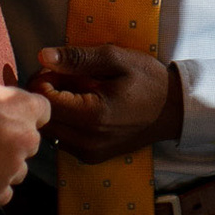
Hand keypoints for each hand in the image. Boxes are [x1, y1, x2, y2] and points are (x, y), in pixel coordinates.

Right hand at [0, 79, 48, 205]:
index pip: (42, 110)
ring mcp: (13, 167)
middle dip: (14, 141)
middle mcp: (26, 138)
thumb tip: (3, 106)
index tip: (15, 116)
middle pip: (30, 142)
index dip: (26, 113)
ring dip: (4, 165)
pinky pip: (4, 192)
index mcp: (24, 107)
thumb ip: (2, 99)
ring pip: (18, 169)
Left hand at [30, 44, 182, 164]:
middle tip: (61, 77)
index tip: (55, 68)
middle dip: (44, 95)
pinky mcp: (92, 157)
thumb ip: (78, 58)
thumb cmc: (147, 79)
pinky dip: (63, 122)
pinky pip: (62, 140)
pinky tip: (79, 107)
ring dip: (52, 110)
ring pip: (49, 132)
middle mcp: (86, 141)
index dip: (42, 80)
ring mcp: (89, 153)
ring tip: (72, 92)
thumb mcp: (116, 59)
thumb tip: (43, 57)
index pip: (44, 102)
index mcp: (92, 115)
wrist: (173, 110)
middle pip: (42, 120)